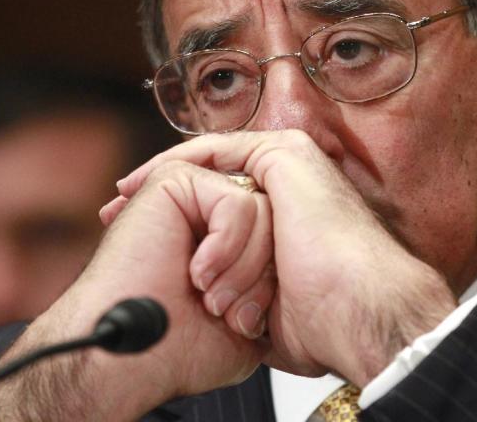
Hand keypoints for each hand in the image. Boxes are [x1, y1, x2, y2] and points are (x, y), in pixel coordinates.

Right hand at [0, 163, 274, 420]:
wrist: (137, 356)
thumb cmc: (180, 347)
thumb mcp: (248, 318)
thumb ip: (268, 285)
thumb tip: (290, 272)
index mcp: (222, 242)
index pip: (273, 235)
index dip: (259, 271)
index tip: (228, 307)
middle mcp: (207, 214)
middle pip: (272, 221)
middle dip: (251, 273)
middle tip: (215, 304)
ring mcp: (191, 195)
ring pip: (259, 211)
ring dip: (239, 267)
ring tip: (205, 293)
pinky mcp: (177, 182)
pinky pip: (237, 203)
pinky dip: (227, 246)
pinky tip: (198, 273)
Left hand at [112, 129, 457, 385]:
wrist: (360, 311)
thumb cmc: (325, 322)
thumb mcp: (265, 311)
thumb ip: (245, 300)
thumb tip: (228, 325)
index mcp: (289, 225)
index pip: (222, 211)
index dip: (177, 226)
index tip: (136, 242)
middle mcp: (290, 190)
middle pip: (212, 184)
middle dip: (161, 198)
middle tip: (116, 214)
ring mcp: (291, 167)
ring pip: (212, 164)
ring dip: (164, 180)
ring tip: (123, 199)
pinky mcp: (284, 154)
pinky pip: (217, 149)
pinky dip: (177, 162)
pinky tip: (146, 181)